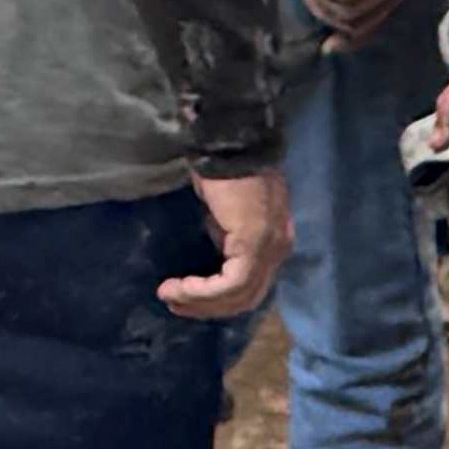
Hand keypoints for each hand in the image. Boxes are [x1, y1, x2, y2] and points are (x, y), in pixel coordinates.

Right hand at [163, 160, 291, 320]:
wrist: (228, 142)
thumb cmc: (222, 168)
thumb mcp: (225, 212)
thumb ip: (226, 236)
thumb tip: (214, 257)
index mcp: (275, 240)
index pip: (251, 285)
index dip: (218, 299)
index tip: (184, 297)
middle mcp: (279, 248)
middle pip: (247, 297)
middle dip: (207, 307)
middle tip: (173, 304)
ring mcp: (270, 247)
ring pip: (239, 295)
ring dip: (200, 302)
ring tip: (169, 296)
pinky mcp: (254, 243)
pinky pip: (231, 283)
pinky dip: (203, 291)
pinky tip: (180, 287)